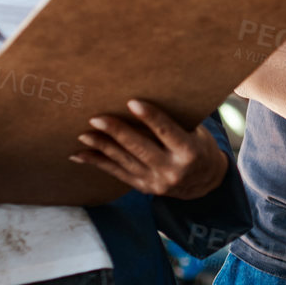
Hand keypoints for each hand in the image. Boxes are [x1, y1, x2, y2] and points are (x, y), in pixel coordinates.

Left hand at [72, 100, 228, 199]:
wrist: (205, 183)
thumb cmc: (199, 147)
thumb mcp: (196, 133)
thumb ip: (174, 121)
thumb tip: (146, 96)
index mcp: (189, 152)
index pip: (166, 132)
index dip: (150, 117)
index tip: (131, 102)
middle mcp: (172, 170)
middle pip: (140, 148)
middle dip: (117, 132)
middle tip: (97, 119)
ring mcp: (156, 182)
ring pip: (124, 161)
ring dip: (102, 147)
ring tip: (84, 135)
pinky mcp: (143, 187)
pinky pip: (117, 173)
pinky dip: (98, 163)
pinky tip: (81, 155)